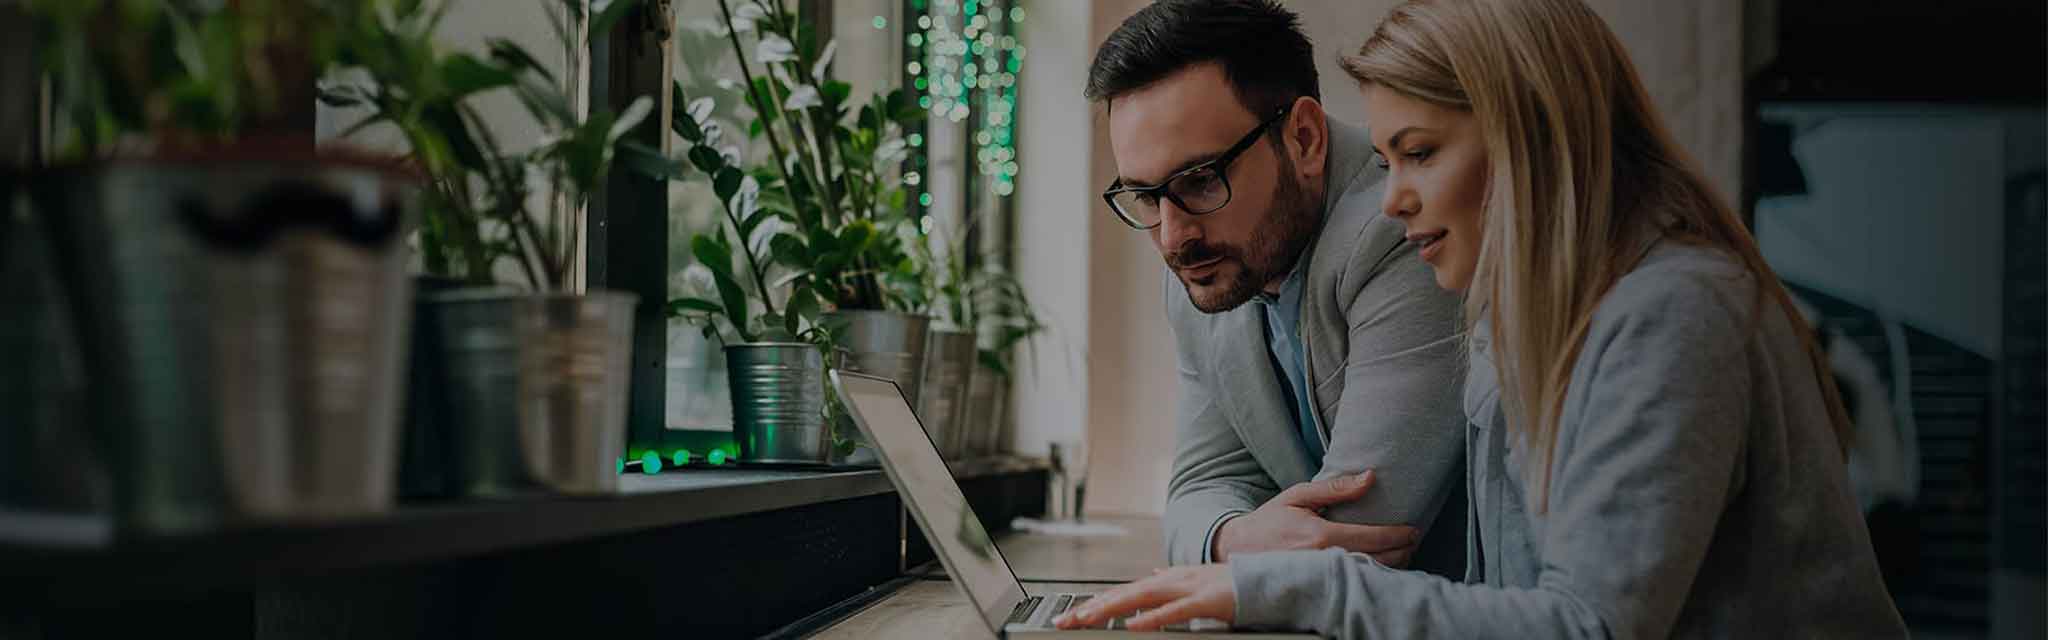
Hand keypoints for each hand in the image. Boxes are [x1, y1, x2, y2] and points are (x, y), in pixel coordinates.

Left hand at [1054, 564, 1233, 630]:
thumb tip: (1150, 575)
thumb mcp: (1192, 582)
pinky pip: (1174, 611)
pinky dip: (1151, 618)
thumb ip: (1168, 582)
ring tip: (1087, 619)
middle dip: (1093, 607)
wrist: (1263, 581)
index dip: (1096, 602)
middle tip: (1066, 620)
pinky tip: (1132, 625)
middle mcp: (1171, 579)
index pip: (1124, 591)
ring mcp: (1187, 588)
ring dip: (1111, 609)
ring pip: (1140, 597)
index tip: (1072, 615)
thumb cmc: (1228, 586)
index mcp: (1166, 579)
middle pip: (1124, 593)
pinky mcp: (1204, 601)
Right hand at [1213, 470, 1421, 566]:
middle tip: (1412, 541)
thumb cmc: (1268, 521)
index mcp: (1321, 536)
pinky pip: (1353, 583)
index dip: (1399, 535)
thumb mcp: (1298, 496)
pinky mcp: (1318, 587)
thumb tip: (1370, 478)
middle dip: (1402, 551)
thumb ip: (1335, 488)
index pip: (1373, 537)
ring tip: (1401, 553)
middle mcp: (1324, 561)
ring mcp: (1321, 578)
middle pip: (1378, 560)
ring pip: (1368, 576)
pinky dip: (1371, 576)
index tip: (1413, 530)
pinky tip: (1379, 567)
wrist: (1238, 550)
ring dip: (1391, 566)